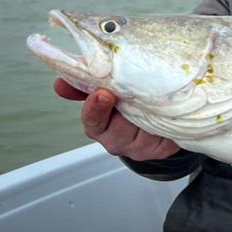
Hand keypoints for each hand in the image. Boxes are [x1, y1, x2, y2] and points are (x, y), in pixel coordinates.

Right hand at [53, 78, 179, 160]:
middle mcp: (116, 141)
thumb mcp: (104, 91)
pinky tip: (171, 109)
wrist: (156, 120)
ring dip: (152, 110)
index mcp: (97, 126)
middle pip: (122, 127)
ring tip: (158, 94)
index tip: (104, 93)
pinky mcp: (162, 149)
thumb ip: (84, 86)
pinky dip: (169, 120)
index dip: (97, 108)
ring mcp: (140, 148)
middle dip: (130, 107)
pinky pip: (167, 134)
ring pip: (146, 128)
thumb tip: (60, 82)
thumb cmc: (125, 102)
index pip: (92, 120)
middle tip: (138, 91)